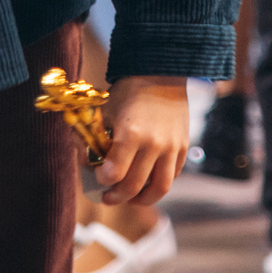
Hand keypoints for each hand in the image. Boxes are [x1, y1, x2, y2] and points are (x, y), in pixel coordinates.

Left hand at [95, 76, 188, 207]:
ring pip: (159, 189)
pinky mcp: (183, 147)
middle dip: (117, 196)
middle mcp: (154, 144)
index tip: (98, 176)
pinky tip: (146, 182)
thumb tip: (88, 166)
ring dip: (142, 200)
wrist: (160, 73)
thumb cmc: (127, 92)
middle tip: (107, 197)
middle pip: (134, 186)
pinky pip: (172, 176)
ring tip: (130, 199)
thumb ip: (95, 140)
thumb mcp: (105, 112)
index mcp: (131, 134)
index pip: (114, 173)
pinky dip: (158, 184)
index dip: (102, 180)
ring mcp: (172, 147)